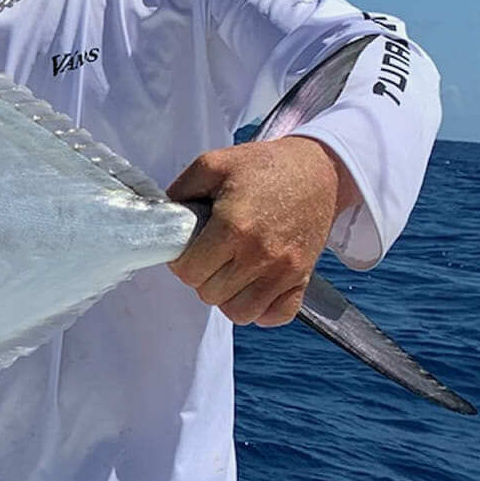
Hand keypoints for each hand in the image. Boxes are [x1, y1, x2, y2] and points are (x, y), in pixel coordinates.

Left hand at [165, 135, 362, 326]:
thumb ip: (180, 191)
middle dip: (202, 276)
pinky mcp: (303, 279)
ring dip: (227, 295)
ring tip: (229, 271)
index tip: (189, 248)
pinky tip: (253, 286)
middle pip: (209, 294)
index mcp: (233, 226)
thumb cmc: (264, 167)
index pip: (188, 271)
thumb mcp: (213, 164)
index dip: (181, 261)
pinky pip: (275, 316)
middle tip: (210, 255)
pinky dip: (261, 309)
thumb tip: (161, 220)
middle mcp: (260, 254)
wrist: (318, 170)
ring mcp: (285, 271)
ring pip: (239, 312)